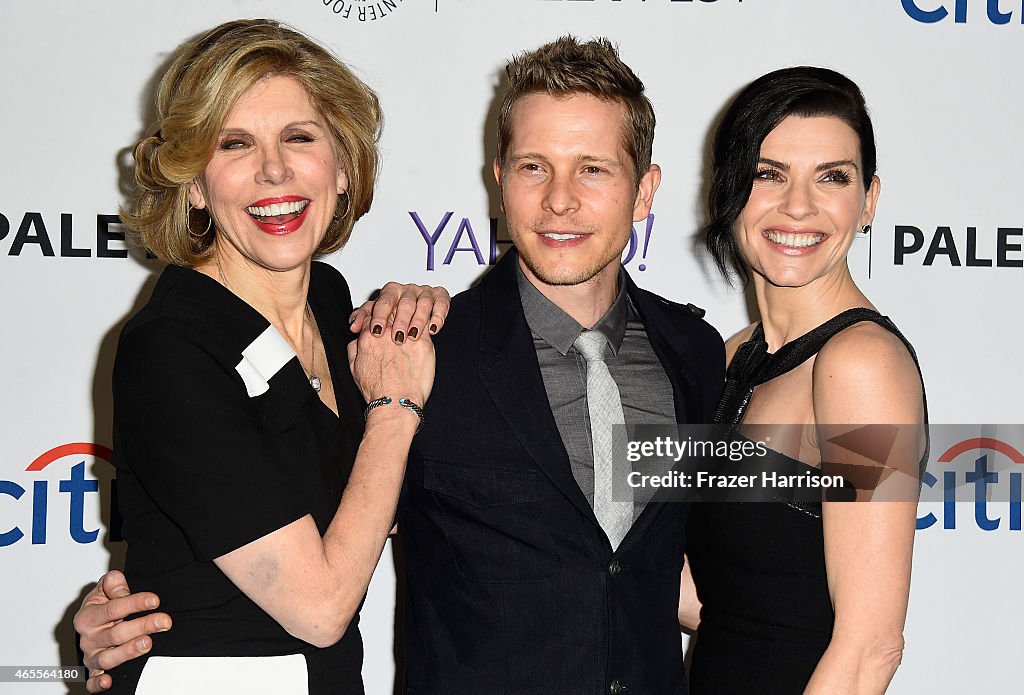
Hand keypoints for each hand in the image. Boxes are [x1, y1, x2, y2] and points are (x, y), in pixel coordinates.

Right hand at [74, 570, 170, 692]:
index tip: (155, 600)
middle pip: (116, 634)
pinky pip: (92, 681)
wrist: (89, 626)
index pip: (113, 609)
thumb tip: (122, 587)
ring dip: (128, 651)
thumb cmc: (101, 607)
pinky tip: (109, 682)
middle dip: (142, 626)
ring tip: (148, 643)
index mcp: (88, 616)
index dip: (135, 603)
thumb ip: (112, 583)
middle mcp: (88, 638)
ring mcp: (92, 656)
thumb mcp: (104, 590)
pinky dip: (97, 684)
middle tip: (164, 621)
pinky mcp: (94, 671)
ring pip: (108, 658)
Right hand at [348, 317, 434, 408]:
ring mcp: (406, 336)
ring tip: (411, 323)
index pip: (373, 312)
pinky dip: (426, 324)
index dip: (379, 314)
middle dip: (395, 311)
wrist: (396, 403)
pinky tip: (425, 329)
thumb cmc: (377, 391)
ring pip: (409, 313)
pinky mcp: (424, 343)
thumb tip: (356, 340)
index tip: (384, 321)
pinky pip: (426, 324)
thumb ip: (353, 349)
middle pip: (391, 309)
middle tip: (399, 320)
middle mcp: (386, 333)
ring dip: (410, 315)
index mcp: (368, 337)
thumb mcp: (354, 369)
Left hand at [349, 283, 450, 343]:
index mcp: (390, 293)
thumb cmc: (393, 327)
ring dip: (418, 319)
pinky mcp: (440, 297)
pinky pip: (441, 302)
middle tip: (397, 337)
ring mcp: (424, 293)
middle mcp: (407, 290)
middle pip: (404, 301)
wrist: (413, 337)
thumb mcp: (375, 324)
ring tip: (413, 336)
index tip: (376, 332)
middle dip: (400, 320)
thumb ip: (363, 322)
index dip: (379, 316)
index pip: (383, 301)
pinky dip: (438, 315)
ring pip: (423, 302)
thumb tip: (353, 326)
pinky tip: (432, 329)